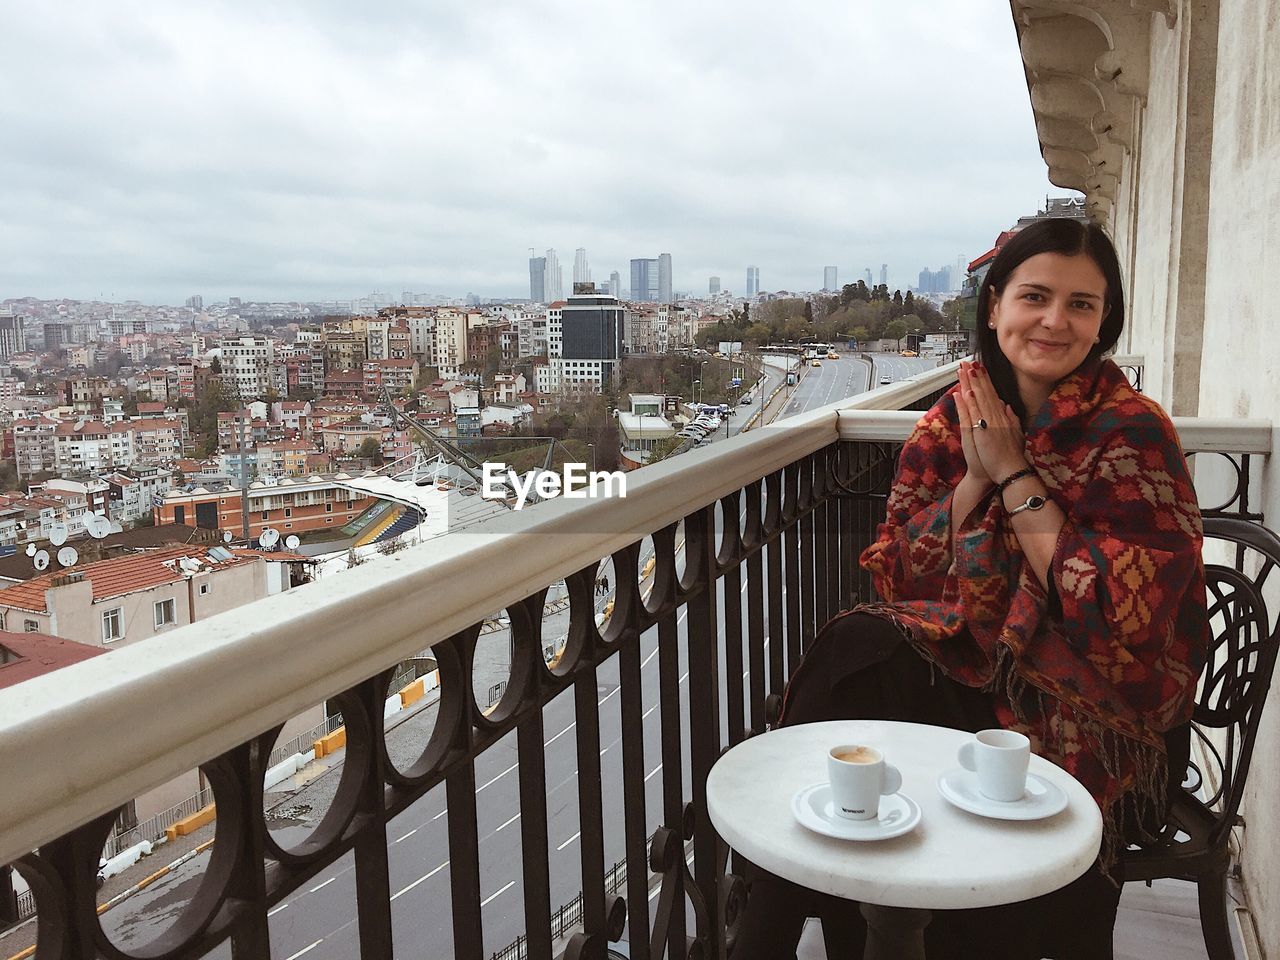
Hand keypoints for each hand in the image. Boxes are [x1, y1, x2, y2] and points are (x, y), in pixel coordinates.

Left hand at [958, 360, 1027, 482]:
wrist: (1010, 471)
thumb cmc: (1011, 456)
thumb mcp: (1015, 434)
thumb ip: (1012, 419)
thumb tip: (1007, 406)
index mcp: (1003, 417)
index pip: (992, 394)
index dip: (985, 380)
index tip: (979, 367)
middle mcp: (997, 417)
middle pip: (985, 392)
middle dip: (977, 376)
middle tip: (969, 361)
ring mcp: (990, 424)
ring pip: (979, 399)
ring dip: (972, 383)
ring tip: (966, 369)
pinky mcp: (983, 433)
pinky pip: (975, 415)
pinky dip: (970, 403)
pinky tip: (965, 391)